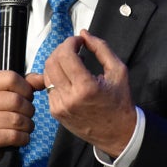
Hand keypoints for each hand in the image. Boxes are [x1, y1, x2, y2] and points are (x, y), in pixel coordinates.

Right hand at [0, 70, 40, 166]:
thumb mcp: (4, 95)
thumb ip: (24, 84)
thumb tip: (42, 79)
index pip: (11, 78)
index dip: (26, 88)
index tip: (27, 96)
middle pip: (16, 100)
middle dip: (29, 109)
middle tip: (27, 114)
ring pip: (17, 120)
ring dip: (28, 125)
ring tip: (25, 126)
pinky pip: (14, 136)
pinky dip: (23, 138)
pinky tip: (20, 137)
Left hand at [43, 29, 136, 156]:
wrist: (117, 132)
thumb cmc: (120, 102)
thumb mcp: (118, 70)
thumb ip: (101, 48)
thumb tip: (84, 34)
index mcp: (86, 87)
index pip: (66, 55)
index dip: (71, 42)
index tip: (79, 41)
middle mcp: (69, 98)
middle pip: (52, 62)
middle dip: (62, 49)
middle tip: (74, 48)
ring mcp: (60, 106)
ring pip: (46, 73)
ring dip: (57, 61)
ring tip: (72, 61)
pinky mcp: (55, 112)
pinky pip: (48, 86)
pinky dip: (57, 76)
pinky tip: (70, 76)